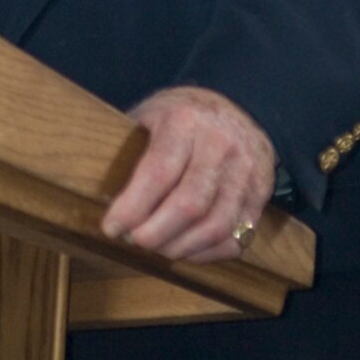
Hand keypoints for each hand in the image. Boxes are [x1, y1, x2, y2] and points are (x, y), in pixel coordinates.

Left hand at [102, 85, 276, 264]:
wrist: (236, 107)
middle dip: (155, 234)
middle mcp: (221, 144)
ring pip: (215, 226)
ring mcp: (246, 170)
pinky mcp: (260, 193)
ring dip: (179, 248)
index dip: (132, 208)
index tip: (111, 227)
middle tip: (133, 241)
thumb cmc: (180, 118)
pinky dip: (206, 253)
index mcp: (185, 121)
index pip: (158, 173)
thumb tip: (100, 198)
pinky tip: (184, 249)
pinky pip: (235, 238)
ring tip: (157, 247)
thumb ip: (130, 151)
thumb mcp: (149, 116)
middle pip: (189, 205)